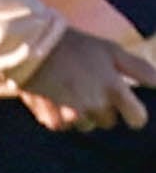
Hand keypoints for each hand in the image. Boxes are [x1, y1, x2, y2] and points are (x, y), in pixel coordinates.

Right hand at [19, 25, 155, 131]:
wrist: (32, 47)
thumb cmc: (77, 46)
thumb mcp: (112, 50)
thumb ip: (139, 69)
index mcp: (113, 89)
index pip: (137, 118)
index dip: (135, 114)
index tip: (130, 109)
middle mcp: (94, 105)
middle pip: (108, 122)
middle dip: (103, 109)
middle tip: (91, 90)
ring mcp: (71, 115)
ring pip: (85, 125)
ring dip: (81, 114)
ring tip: (71, 94)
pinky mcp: (50, 119)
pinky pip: (62, 126)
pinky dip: (61, 116)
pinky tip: (55, 100)